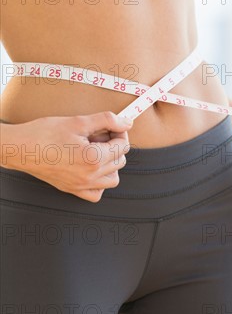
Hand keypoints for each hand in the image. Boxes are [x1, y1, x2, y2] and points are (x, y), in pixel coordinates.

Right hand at [9, 111, 132, 202]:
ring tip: (97, 150)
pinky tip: (91, 168)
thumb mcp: (79, 121)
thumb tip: (126, 122)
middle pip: (120, 161)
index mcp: (94, 158)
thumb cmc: (45, 133)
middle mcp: (90, 176)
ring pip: (113, 179)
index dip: (119, 132)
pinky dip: (100, 182)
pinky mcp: (73, 190)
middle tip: (100, 134)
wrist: (22, 148)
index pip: (123, 146)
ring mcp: (82, 186)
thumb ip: (107, 120)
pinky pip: (97, 193)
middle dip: (115, 145)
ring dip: (111, 164)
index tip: (111, 126)